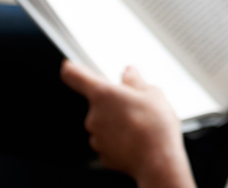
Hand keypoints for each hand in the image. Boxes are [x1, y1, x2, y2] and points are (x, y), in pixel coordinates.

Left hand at [60, 61, 194, 187]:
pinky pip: (109, 141)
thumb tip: (129, 73)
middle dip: (114, 102)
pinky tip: (137, 139)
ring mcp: (97, 137)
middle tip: (137, 105)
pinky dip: (120, 139)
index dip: (71, 69)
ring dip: (118, 122)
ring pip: (105, 123)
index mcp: (103, 94)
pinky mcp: (103, 154)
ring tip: (141, 124)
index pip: (75, 76)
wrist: (158, 161)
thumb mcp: (152, 94)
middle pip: (98, 102)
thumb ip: (136, 81)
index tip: (69, 66)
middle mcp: (94, 115)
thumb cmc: (155, 127)